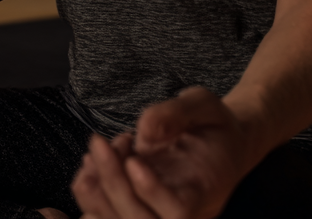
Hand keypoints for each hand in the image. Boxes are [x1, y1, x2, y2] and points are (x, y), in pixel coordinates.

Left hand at [71, 88, 253, 218]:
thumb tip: (145, 131)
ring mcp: (156, 210)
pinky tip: (91, 162)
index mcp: (204, 189)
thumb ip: (177, 113)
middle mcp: (180, 210)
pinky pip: (110, 213)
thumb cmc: (214, 124)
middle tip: (100, 142)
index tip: (134, 160)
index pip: (179, 211)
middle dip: (113, 183)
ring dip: (97, 191)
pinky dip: (91, 191)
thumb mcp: (204, 104)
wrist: (220, 143)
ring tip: (97, 150)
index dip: (152, 192)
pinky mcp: (137, 203)